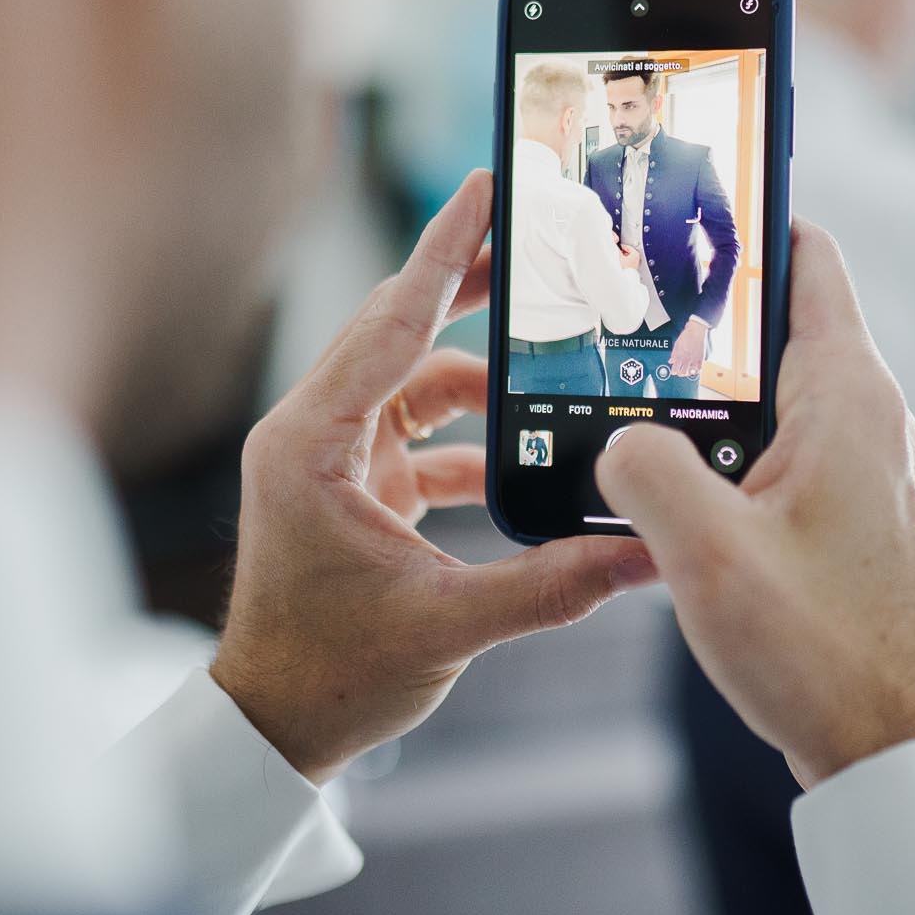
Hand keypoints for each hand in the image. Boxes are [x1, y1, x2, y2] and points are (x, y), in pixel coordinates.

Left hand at [210, 172, 656, 783]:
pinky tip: (524, 447)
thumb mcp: (449, 627)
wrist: (271, 730)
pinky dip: (471, 434)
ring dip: (483, 372)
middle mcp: (312, 434)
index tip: (483, 184)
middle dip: (472, 285)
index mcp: (313, 444)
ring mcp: (331, 457)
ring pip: (413, 377)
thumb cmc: (330, 677)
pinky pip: (418, 430)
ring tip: (551, 354)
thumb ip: (551, 585)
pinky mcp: (351, 486)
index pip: (392, 321)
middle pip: (401, 328)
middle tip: (539, 236)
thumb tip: (643, 555)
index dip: (445, 250)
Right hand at [597, 221, 914, 789]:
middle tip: (623, 296)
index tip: (682, 203)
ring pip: (768, 385)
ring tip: (624, 383)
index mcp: (847, 396)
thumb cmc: (822, 653)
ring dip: (702, 383)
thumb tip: (614, 443)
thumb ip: (643, 471)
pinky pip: (772, 442)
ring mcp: (858, 464)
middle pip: (777, 317)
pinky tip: (661, 471)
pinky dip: (719, 438)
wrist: (886, 747)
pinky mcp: (842, 510)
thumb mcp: (707, 554)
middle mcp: (864, 416)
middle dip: (701, 305)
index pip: (807, 257)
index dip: (747, 218)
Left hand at [668, 317, 708, 380]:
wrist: (696, 331)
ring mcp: (694, 359)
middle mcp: (686, 359)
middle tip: (679, 372)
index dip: (674, 372)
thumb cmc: (687, 335)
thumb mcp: (677, 344)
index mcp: (679, 356)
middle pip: (682, 372)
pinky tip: (694, 369)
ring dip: (687, 373)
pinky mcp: (701, 358)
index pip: (675, 369)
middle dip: (680, 373)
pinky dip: (696, 370)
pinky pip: (699, 368)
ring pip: (690, 372)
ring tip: (686, 371)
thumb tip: (671, 361)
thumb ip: (674, 354)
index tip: (673, 372)